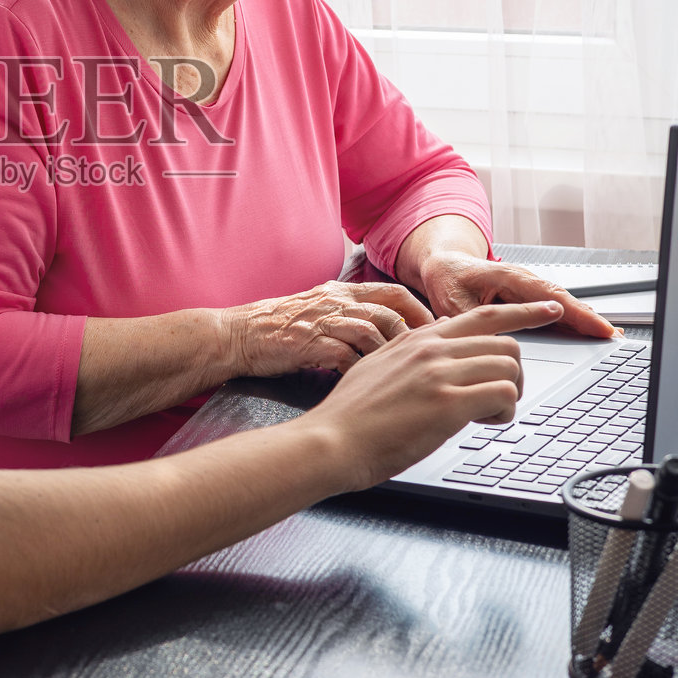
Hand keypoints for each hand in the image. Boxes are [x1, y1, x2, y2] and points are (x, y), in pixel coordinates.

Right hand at [223, 281, 434, 376]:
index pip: (393, 293)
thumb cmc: (278, 329)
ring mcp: (321, 322)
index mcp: (341, 292)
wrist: (237, 335)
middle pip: (389, 311)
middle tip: (433, 360)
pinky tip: (370, 385)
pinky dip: (361, 370)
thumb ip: (351, 316)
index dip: (420, 312)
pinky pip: (344, 355)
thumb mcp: (319, 311)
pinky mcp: (307, 343)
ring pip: (371, 331)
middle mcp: (335, 302)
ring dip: (391, 354)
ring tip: (405, 376)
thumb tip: (389, 330)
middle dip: (415, 337)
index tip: (440, 333)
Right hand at [308, 300, 562, 486]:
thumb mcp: (378, 367)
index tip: (548, 310)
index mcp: (418, 339)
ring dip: (510, 395)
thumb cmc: (351, 415)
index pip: (481, 315)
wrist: (330, 441)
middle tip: (495, 398)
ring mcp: (439, 374)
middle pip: (505, 343)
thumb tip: (440, 346)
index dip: (521, 312)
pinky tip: (482, 424)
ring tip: (486, 415)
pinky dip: (504, 413)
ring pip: (509, 367)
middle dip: (512, 373)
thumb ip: (411, 354)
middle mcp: (431, 349)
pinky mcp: (447, 404)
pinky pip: (503, 396)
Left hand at [417, 250, 616, 338]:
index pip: (549, 296)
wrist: (444, 265)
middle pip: (562, 299)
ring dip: (585, 318)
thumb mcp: (453, 302)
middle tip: (612, 336)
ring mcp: (527, 287)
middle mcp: (523, 279)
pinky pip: (554, 306)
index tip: (595, 326)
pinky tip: (588, 331)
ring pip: (561, 303)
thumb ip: (474, 321)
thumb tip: (492, 342)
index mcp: (507, 277)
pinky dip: (573, 318)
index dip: (574, 314)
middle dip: (588, 317)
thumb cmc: (448, 279)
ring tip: (608, 335)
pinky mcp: (527, 296)